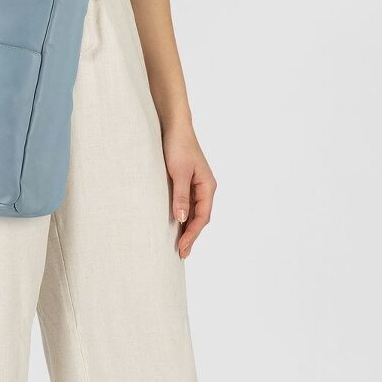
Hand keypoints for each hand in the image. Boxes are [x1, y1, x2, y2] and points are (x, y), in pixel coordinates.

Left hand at [163, 119, 214, 258]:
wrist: (174, 126)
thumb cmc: (178, 146)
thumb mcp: (179, 173)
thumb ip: (181, 196)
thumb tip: (183, 220)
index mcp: (208, 186)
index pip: (202, 217)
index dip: (192, 234)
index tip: (182, 248)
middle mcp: (205, 187)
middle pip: (200, 217)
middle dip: (192, 236)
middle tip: (181, 254)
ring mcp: (196, 185)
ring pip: (194, 212)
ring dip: (188, 228)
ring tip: (179, 245)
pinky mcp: (186, 182)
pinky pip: (187, 204)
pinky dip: (183, 217)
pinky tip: (176, 224)